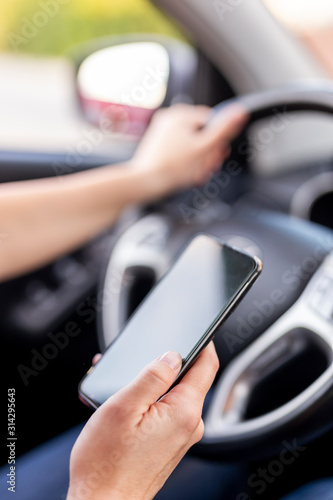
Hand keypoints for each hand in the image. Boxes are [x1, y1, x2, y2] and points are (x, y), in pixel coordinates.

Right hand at [67, 343, 218, 499]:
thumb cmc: (106, 463)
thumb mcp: (124, 406)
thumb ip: (152, 376)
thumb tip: (172, 355)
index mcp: (183, 411)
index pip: (207, 365)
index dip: (202, 342)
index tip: (195, 329)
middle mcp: (189, 424)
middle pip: (189, 379)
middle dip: (165, 365)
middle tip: (137, 362)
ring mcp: (181, 436)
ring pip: (173, 395)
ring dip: (152, 384)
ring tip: (122, 390)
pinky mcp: (170, 444)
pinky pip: (165, 411)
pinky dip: (149, 402)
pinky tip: (126, 407)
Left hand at [129, 103, 247, 198]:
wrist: (144, 183)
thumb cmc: (171, 168)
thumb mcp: (204, 148)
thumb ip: (224, 130)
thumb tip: (240, 111)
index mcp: (181, 114)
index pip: (213, 122)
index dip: (218, 142)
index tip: (216, 156)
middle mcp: (171, 118)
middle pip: (203, 134)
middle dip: (208, 153)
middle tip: (204, 168)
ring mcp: (163, 131)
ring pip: (193, 144)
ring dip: (199, 160)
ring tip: (193, 173)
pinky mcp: (159, 145)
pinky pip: (181, 150)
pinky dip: (186, 162)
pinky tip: (185, 173)